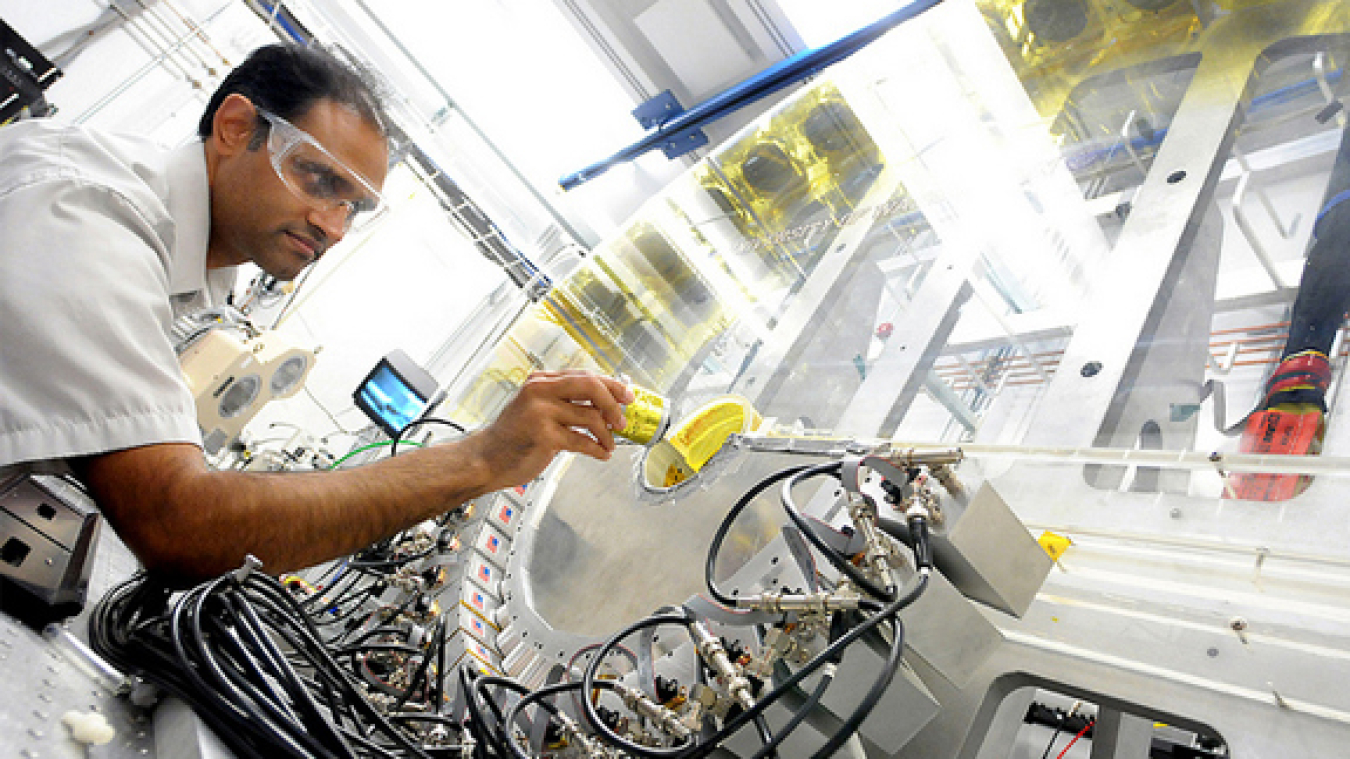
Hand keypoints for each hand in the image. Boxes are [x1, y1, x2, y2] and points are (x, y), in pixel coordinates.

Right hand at [464, 370, 635, 490]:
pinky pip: (582, 441)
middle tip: (623, 420)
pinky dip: (597, 449)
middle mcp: (540, 391)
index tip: (627, 396)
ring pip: (591, 416)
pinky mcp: (545, 436)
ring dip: (607, 434)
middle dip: (614, 403)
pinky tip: (601, 454)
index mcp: (541, 381)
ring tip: (609, 444)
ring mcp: (542, 413)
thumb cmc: (512, 437)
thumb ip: (562, 400)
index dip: (611, 385)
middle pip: (591, 387)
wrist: (485, 459)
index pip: (584, 375)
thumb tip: (602, 403)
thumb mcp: (534, 407)